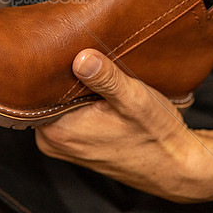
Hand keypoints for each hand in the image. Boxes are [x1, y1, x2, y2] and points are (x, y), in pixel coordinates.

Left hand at [35, 50, 212, 202]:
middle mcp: (52, 141)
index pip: (37, 87)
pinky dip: (82, 100)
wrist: (175, 166)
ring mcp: (62, 145)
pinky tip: (100, 92)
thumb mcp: (133, 100)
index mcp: (56, 131)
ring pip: (59, 102)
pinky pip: (68, 114)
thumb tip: (81, 58)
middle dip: (65, 74)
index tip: (67, 46)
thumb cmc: (155, 136)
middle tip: (87, 54)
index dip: (52, 65)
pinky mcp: (75, 145)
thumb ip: (106, 79)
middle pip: (47, 94)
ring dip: (76, 88)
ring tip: (98, 73)